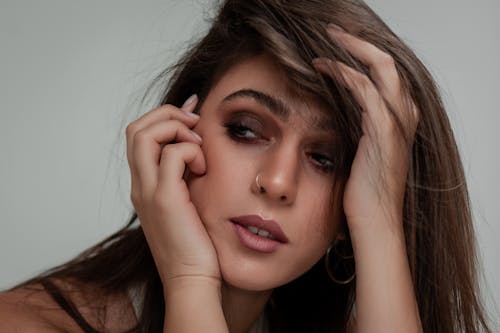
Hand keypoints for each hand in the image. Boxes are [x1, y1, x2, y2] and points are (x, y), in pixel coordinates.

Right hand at [126, 95, 220, 288]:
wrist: (191, 280)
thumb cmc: (195, 244)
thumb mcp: (187, 203)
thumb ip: (185, 176)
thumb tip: (198, 149)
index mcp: (144, 185)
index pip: (139, 136)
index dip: (164, 116)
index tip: (193, 113)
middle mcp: (140, 185)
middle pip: (136, 128)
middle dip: (167, 114)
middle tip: (195, 123)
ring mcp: (148, 191)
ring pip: (145, 134)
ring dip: (176, 128)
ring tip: (198, 144)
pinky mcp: (164, 199)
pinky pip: (172, 155)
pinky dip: (191, 150)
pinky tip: (203, 168)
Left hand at [313, 24, 418, 233]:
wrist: (374, 222)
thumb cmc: (363, 192)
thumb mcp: (360, 151)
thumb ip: (357, 127)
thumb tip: (335, 110)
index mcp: (398, 120)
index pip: (385, 73)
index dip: (362, 55)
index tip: (336, 47)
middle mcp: (403, 116)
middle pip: (387, 63)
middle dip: (358, 42)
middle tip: (333, 32)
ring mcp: (397, 124)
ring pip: (381, 69)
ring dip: (351, 50)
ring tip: (326, 41)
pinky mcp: (384, 133)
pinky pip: (366, 91)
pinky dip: (346, 74)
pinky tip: (324, 67)